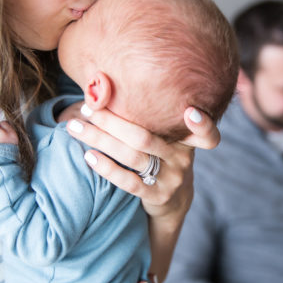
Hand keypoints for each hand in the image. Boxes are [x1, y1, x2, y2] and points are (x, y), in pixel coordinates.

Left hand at [67, 105, 217, 216]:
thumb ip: (154, 117)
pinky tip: (89, 156)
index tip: (190, 111)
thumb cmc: (162, 156)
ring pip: (133, 156)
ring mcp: (171, 179)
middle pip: (145, 137)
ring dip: (101, 139)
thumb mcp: (169, 138)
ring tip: (75, 127)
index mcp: (187, 140)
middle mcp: (182, 159)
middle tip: (86, 107)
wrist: (171, 198)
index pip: (207, 134)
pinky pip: (129, 183)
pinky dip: (107, 168)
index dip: (203, 124)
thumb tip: (107, 84)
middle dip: (112, 120)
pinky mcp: (156, 196)